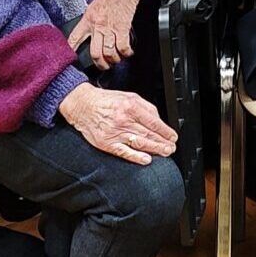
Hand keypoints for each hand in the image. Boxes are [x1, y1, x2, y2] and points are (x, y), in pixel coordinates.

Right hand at [60, 83, 178, 165]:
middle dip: (163, 143)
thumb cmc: (106, 101)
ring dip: (155, 149)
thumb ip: (145, 107)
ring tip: (165, 153)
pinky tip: (146, 159)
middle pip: (149, 134)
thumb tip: (158, 121)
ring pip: (140, 143)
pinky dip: (136, 157)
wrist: (82, 105)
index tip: (173, 137)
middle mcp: (124, 120)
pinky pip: (124, 152)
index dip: (166, 132)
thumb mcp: (129, 96)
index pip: (154, 122)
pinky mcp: (107, 143)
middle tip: (172, 148)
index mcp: (131, 107)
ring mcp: (115, 133)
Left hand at [68, 0, 149, 67]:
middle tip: (104, 66)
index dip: (71, 51)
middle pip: (94, 53)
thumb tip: (93, 27)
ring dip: (114, 60)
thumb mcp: (95, 3)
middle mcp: (97, 25)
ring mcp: (109, 27)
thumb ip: (93, 17)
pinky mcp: (122, 27)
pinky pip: (122, 47)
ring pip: (108, 53)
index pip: (74, 39)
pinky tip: (128, 52)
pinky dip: (126, 52)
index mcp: (88, 19)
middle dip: (100, 64)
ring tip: (117, 59)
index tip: (71, 59)